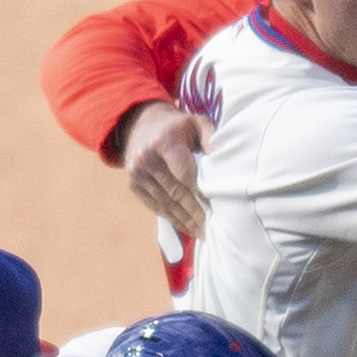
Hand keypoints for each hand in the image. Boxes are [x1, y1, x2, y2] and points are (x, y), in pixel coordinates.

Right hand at [119, 101, 214, 236]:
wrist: (140, 123)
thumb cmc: (177, 127)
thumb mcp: (196, 123)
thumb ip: (211, 139)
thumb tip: (224, 165)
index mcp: (164, 141)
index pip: (185, 173)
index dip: (200, 192)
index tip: (216, 206)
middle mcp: (146, 157)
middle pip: (175, 192)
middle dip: (194, 212)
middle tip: (211, 228)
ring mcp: (137, 172)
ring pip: (165, 202)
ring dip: (184, 220)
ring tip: (201, 233)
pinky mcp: (132, 183)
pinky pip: (154, 205)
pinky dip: (171, 218)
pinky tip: (186, 227)